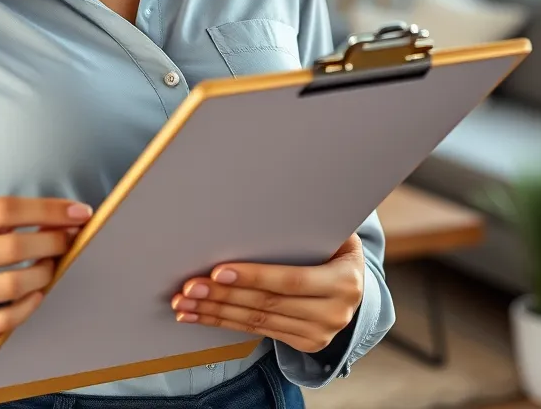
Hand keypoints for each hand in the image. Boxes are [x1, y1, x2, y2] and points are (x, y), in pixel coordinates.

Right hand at [0, 195, 92, 360]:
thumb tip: (60, 215)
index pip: (4, 209)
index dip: (47, 209)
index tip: (78, 212)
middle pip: (12, 246)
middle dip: (52, 240)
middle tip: (69, 238)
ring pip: (14, 284)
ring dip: (45, 272)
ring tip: (52, 264)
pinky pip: (8, 317)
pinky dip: (31, 304)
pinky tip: (38, 293)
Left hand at [169, 233, 364, 354]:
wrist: (356, 282)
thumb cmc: (332, 243)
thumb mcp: (331, 230)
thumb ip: (304, 223)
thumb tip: (265, 196)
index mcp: (344, 280)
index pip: (291, 280)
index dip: (254, 276)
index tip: (218, 270)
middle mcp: (335, 312)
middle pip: (267, 304)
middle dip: (223, 295)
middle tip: (188, 287)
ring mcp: (320, 333)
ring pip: (257, 321)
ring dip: (215, 312)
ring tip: (184, 302)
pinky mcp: (306, 344)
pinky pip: (258, 332)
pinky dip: (224, 322)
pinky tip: (199, 315)